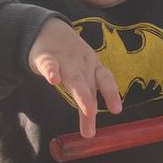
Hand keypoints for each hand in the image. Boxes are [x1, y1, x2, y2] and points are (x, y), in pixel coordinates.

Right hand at [28, 17, 121, 137]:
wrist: (48, 30)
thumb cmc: (71, 59)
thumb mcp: (83, 75)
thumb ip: (87, 100)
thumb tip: (90, 133)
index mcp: (93, 68)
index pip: (105, 80)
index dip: (111, 93)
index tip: (116, 110)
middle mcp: (82, 65)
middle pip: (88, 84)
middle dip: (91, 100)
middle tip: (94, 115)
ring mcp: (65, 60)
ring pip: (73, 77)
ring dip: (81, 92)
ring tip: (87, 109)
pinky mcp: (45, 57)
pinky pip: (49, 64)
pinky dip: (52, 71)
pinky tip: (53, 80)